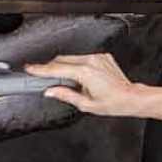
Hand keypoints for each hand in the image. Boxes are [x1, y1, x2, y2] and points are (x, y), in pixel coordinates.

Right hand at [26, 53, 143, 115]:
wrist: (132, 97)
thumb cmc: (114, 103)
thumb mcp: (86, 104)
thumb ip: (65, 95)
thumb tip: (50, 91)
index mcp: (85, 73)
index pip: (56, 69)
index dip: (40, 69)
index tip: (30, 69)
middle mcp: (91, 61)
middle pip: (62, 60)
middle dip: (51, 68)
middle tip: (43, 77)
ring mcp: (97, 57)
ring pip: (72, 58)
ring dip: (64, 66)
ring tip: (66, 82)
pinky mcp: (102, 56)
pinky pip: (83, 58)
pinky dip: (77, 65)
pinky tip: (80, 77)